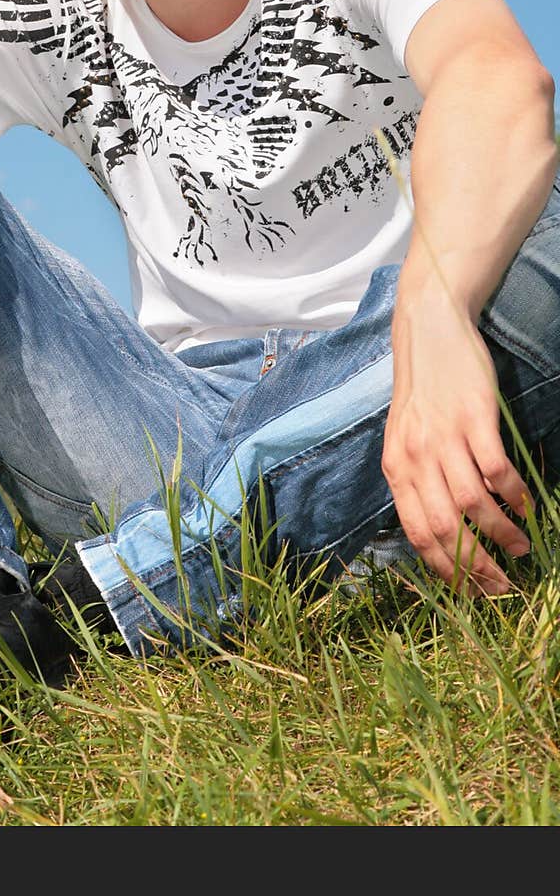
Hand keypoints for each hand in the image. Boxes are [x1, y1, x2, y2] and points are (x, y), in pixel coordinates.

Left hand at [382, 287, 531, 594]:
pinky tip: (527, 506)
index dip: (447, 570)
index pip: (418, 534)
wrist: (428, 331)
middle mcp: (416, 458)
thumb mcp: (405, 438)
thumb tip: (439, 530)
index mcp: (395, 468)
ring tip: (523, 548)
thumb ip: (416, 478)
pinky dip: (514, 494)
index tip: (471, 592)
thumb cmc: (421, 389)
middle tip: (504, 587)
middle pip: (447, 529)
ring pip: (474, 504)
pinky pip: (497, 470)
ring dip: (502, 534)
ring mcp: (445, 438)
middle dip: (478, 567)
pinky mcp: (475, 419)